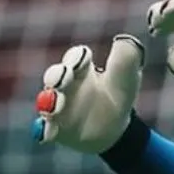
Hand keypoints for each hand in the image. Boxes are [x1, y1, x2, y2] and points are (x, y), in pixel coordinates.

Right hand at [32, 34, 144, 153]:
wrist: (116, 128)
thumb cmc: (118, 95)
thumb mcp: (127, 78)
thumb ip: (126, 59)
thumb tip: (123, 41)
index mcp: (82, 67)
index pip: (76, 57)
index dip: (77, 57)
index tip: (82, 59)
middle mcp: (66, 84)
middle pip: (55, 75)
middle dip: (56, 76)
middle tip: (59, 81)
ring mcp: (58, 106)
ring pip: (48, 101)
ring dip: (49, 103)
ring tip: (54, 108)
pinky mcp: (55, 127)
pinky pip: (46, 128)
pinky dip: (45, 130)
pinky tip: (48, 133)